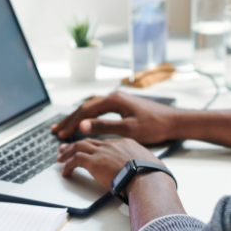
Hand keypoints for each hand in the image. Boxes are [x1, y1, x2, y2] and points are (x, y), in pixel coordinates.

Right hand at [51, 91, 180, 143]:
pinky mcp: (122, 105)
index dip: (71, 123)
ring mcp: (118, 100)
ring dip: (77, 116)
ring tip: (65, 126)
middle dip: (70, 119)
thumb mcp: (128, 129)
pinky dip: (88, 115)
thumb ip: (104, 126)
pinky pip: (99, 108)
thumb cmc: (155, 126)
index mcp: (114, 100)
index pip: (86, 111)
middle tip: (56, 130)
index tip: (61, 134)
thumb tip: (83, 125)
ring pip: (91, 106)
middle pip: (85, 107)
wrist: (174, 121)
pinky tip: (84, 120)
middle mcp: (114, 96)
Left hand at [56, 137, 165, 190]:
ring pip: (79, 146)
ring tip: (61, 158)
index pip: (105, 143)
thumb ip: (141, 165)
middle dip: (76, 145)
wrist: (149, 179)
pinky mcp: (94, 162)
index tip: (89, 150)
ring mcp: (103, 152)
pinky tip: (65, 170)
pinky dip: (68, 164)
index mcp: (126, 143)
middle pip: (89, 141)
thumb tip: (143, 173)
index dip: (94, 146)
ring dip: (68, 152)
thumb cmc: (153, 176)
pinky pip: (76, 160)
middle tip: (66, 148)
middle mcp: (112, 144)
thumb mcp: (150, 164)